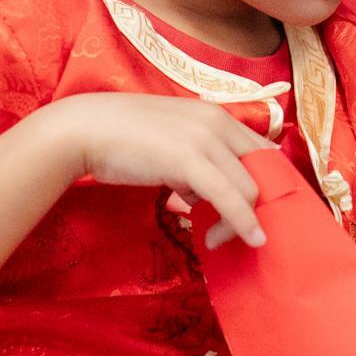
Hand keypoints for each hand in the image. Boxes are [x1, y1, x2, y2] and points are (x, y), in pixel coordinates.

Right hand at [42, 93, 273, 248]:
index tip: (261, 211)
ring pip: (250, 188)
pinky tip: (248, 239)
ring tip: (215, 238)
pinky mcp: (190, 159)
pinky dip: (243, 222)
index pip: (263, 151)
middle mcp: (218, 122)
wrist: (86, 129)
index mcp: (216, 116)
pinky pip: (230, 197)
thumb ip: (196, 163)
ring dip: (241, 221)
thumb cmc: (123, 139)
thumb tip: (205, 196)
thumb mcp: (172, 144)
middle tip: (238, 231)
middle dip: (258, 206)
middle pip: (263, 171)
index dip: (269, 185)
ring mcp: (205, 139)